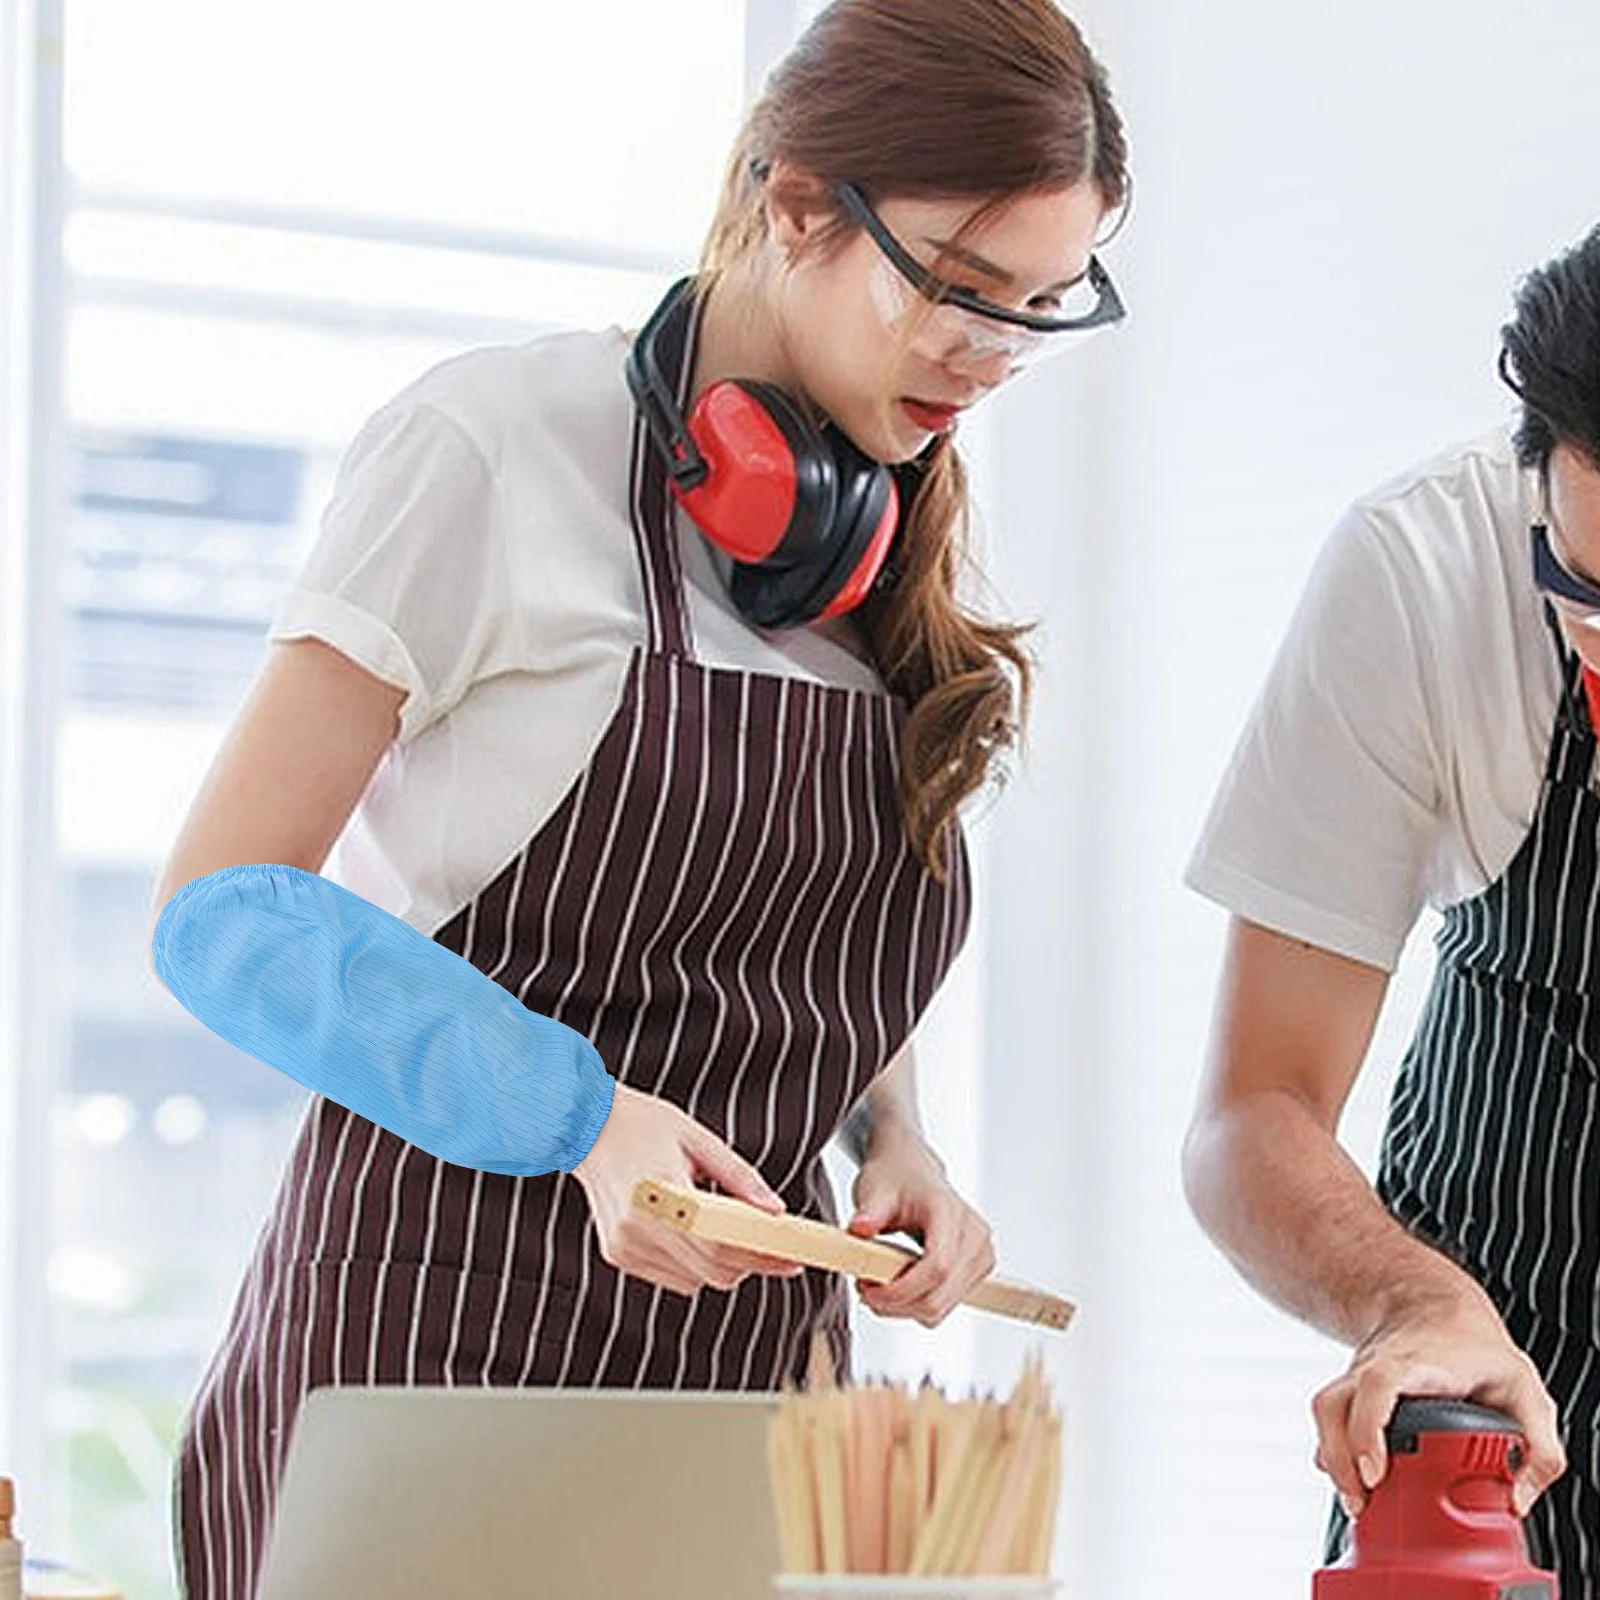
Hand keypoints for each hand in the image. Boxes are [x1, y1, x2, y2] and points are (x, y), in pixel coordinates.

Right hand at [571, 1082, 804, 1297]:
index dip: (762, 1257)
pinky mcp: (618, 1254)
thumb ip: (739, 1177)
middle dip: (748, 1264)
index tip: (791, 1259)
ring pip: (694, 1281)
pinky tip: (689, 1231)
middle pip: (712, 1271)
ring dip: (720, 1264)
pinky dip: (692, 1264)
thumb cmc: (643, 1124)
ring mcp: (625, 1245)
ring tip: (721, 1226)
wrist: (585, 1126)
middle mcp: (639, 1225)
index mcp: (662, 1191)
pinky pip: (671, 1277)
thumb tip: (775, 1210)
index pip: (721, 1244)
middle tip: (768, 1245)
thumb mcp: (699, 1138)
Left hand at [847, 1128, 994, 1326]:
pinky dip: (916, 1304)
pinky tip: (898, 1283)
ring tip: (879, 1283)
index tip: (869, 1291)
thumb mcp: (875, 1189)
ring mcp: (980, 1254)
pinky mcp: (977, 1270)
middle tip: (865, 1289)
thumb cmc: (896, 1177)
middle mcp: (974, 1235)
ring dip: (904, 1307)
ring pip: (940, 1308)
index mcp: (950, 1211)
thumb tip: (860, 1228)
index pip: (937, 1266)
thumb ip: (869, 1211)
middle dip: (896, 1304)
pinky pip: (944, 1305)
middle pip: (939, 1297)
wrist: (912, 1170)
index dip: (902, 1289)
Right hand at [1311, 1281, 1565, 1519]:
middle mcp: (1375, 1368)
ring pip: (1325, 1411)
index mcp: (1415, 1364)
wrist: (1429, 1305)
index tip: (1375, 1472)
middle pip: (1335, 1404)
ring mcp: (1358, 1378)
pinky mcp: (1351, 1392)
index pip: (1378, 1384)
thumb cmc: (1473, 1348)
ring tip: (1355, 1501)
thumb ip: (1539, 1448)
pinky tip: (1350, 1482)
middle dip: (1341, 1457)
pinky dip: (1333, 1453)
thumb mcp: (1524, 1388)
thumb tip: (1517, 1500)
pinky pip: (1329, 1420)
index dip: (1369, 1427)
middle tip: (1362, 1502)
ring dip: (1333, 1458)